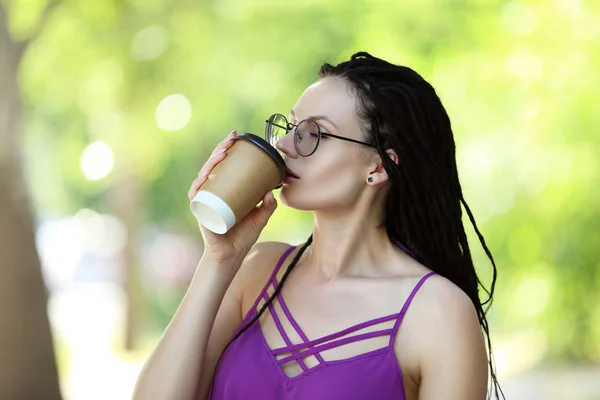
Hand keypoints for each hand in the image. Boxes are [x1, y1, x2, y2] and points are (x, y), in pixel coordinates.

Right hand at [188, 130, 277, 263]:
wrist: (232, 256)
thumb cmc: (244, 236)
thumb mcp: (261, 217)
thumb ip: (268, 206)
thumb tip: (272, 192)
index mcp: (226, 189)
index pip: (225, 164)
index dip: (228, 149)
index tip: (236, 136)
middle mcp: (213, 191)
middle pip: (213, 165)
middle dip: (220, 149)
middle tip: (231, 140)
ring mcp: (205, 200)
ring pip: (204, 175)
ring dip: (211, 162)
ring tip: (222, 153)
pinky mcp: (200, 211)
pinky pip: (196, 195)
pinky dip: (198, 185)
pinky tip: (205, 176)